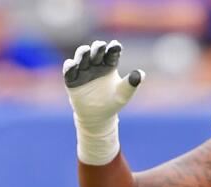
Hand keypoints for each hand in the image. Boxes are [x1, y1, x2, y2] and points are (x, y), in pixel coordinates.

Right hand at [63, 40, 144, 164]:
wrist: (97, 117)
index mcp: (109, 65)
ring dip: (83, 53)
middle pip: (96, 52)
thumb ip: (131, 83)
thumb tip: (141, 74)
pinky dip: (69, 66)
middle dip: (97, 48)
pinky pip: (69, 71)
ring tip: (86, 52)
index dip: (113, 48)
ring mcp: (83, 71)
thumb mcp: (123, 94)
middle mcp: (95, 65)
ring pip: (82, 57)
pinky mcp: (72, 80)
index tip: (116, 46)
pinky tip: (72, 64)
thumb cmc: (112, 103)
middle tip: (100, 46)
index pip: (111, 53)